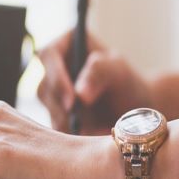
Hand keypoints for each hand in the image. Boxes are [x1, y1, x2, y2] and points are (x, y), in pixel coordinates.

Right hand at [36, 29, 154, 134]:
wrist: (133, 111)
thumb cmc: (127, 84)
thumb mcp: (119, 71)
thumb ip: (100, 73)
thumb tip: (80, 94)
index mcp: (68, 42)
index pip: (48, 54)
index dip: (56, 77)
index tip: (72, 101)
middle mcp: (54, 65)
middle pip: (44, 85)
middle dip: (62, 106)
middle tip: (82, 124)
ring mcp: (52, 89)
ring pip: (47, 107)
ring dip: (66, 121)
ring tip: (92, 129)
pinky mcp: (53, 111)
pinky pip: (52, 123)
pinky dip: (67, 132)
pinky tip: (86, 135)